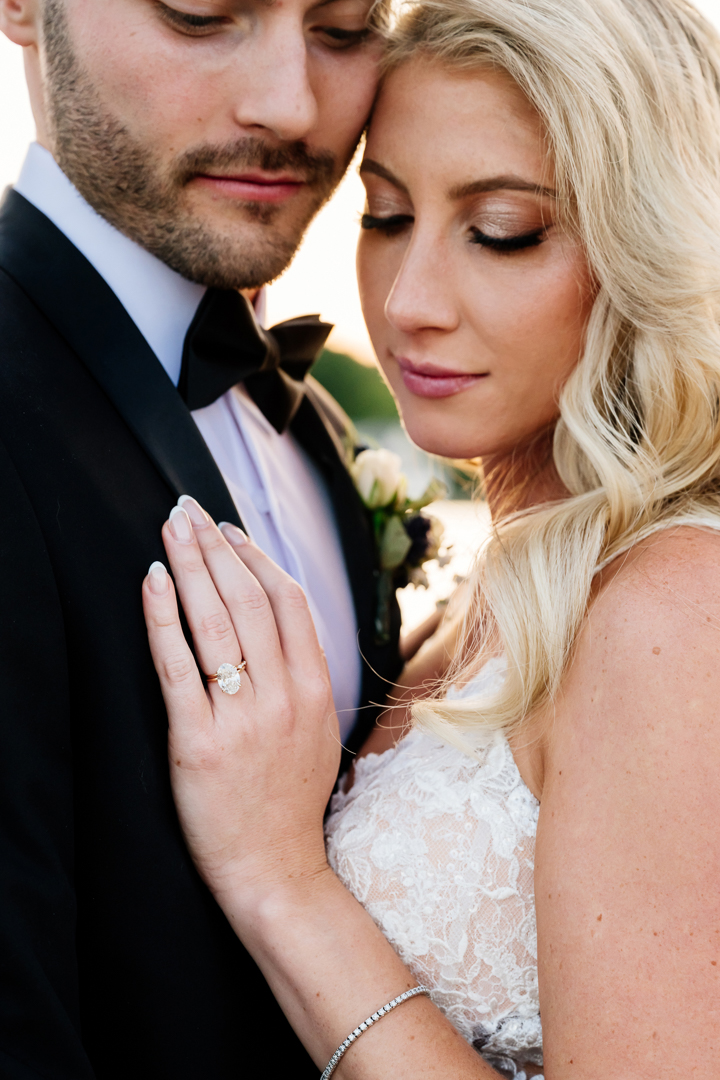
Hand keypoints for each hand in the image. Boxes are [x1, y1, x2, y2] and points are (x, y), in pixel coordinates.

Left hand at [141, 497, 338, 909]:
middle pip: (249, 599)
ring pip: (216, 622)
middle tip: (191, 510)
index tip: (229, 531)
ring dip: (190, 565)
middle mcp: (284, 696)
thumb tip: (282, 624)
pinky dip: (163, 618)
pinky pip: (178, 666)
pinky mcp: (200, 742)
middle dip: (216, 546)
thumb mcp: (319, 731)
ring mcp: (243, 718)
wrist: (275, 869)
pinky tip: (152, 582)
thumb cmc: (291, 801)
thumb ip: (305, 676)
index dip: (257, 557)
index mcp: (316, 689)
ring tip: (171, 529)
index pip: (289, 602)